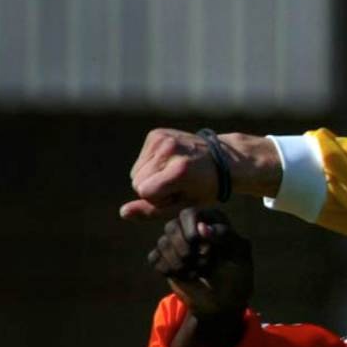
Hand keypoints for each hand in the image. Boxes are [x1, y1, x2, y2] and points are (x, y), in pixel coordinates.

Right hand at [122, 127, 280, 220]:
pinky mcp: (157, 134)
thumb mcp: (184, 205)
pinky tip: (171, 163)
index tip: (178, 194)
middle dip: (153, 188)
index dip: (158, 198)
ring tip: (176, 174)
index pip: (144, 191)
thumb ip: (153, 211)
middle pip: (137, 181)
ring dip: (151, 177)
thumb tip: (123, 212)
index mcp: (179, 169)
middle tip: (179, 184)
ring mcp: (162, 138)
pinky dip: (152, 165)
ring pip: (136, 172)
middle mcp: (169, 150)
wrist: (223, 160)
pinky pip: (141, 160)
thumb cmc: (205, 188)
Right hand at [149, 208, 253, 346]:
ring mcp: (177, 242)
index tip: (208, 252)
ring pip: (162, 242)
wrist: (224, 302)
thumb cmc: (237, 275)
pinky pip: (154, 257)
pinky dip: (168, 269)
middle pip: (172, 226)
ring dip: (179, 261)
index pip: (190, 214)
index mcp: (212, 220)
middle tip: (202, 263)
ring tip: (197, 272)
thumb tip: (202, 227)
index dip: (194, 233)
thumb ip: (225, 236)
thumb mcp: (240, 255)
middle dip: (184, 248)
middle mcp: (192, 227)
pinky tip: (185, 276)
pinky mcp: (166, 259)